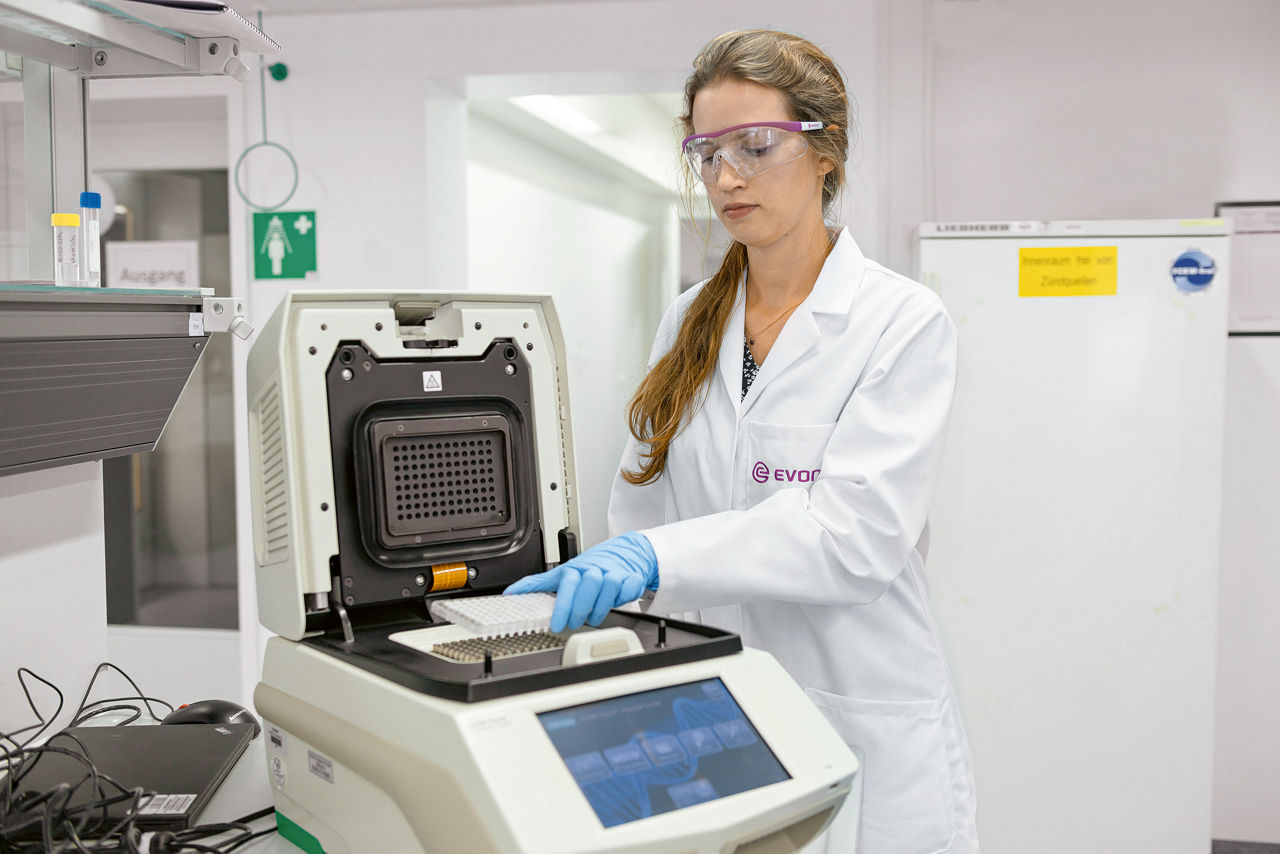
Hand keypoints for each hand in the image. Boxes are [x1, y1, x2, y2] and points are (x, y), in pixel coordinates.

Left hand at [504, 532, 657, 631]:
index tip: (557, 625)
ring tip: (594, 616)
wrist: (623, 552)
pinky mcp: (630, 577)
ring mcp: (613, 572)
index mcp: (575, 569)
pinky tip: (616, 601)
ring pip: (609, 587)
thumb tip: (511, 592)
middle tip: (575, 622)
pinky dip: (624, 597)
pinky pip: (629, 587)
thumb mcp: (561, 574)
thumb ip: (537, 584)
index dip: (562, 606)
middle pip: (589, 585)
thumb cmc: (589, 567)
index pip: (567, 585)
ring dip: (601, 607)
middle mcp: (594, 569)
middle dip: (581, 609)